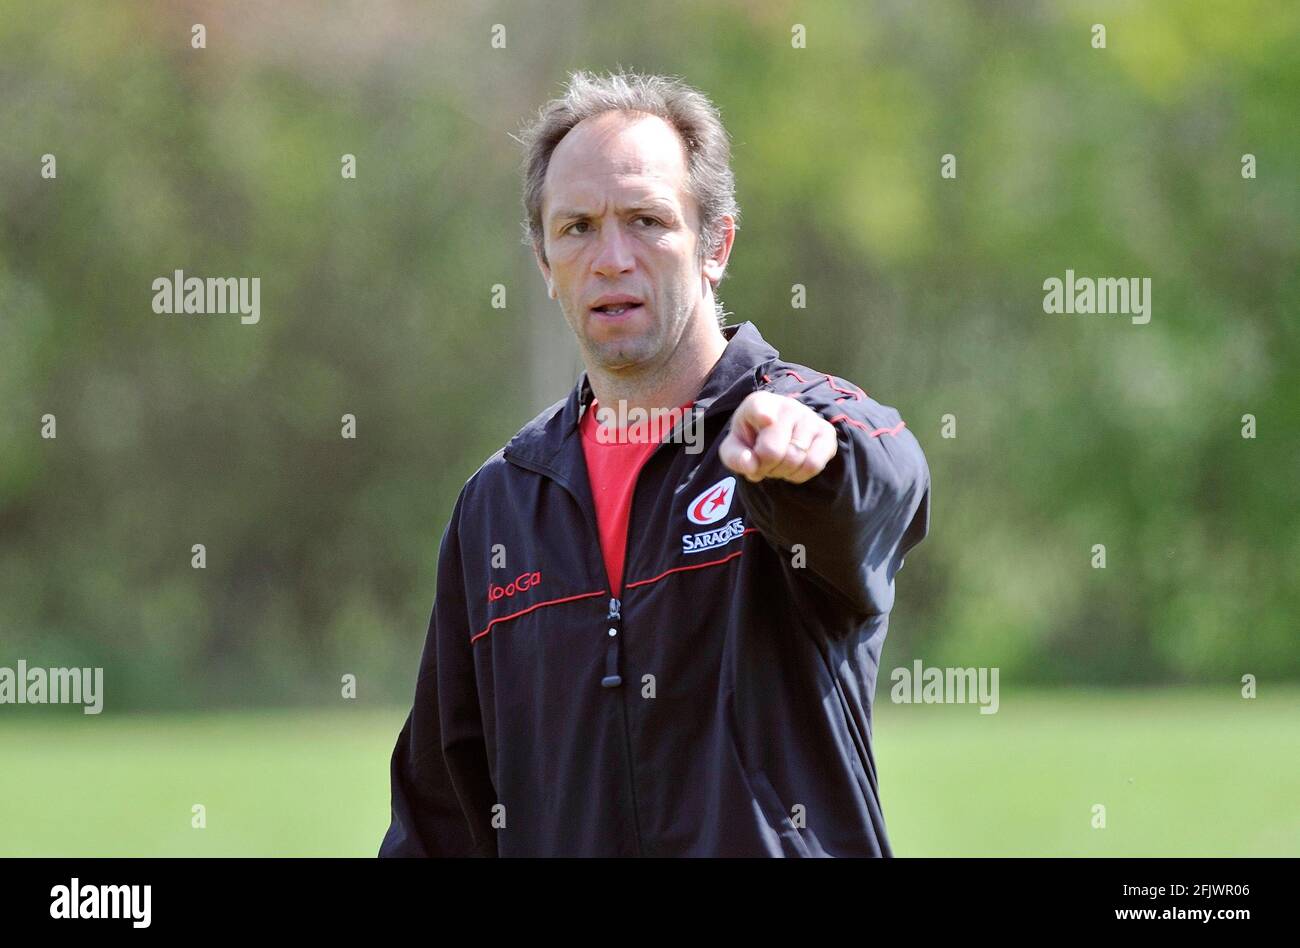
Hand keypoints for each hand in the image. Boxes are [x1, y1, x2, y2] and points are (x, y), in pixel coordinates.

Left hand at [719, 391, 837, 483]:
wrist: (777, 435)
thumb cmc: (752, 440)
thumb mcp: (734, 448)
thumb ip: (735, 457)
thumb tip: (751, 465)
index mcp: (759, 403)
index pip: (761, 409)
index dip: (763, 415)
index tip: (767, 420)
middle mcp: (787, 405)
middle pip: (773, 452)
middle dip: (764, 467)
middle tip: (762, 464)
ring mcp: (810, 417)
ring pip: (795, 459)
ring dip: (781, 472)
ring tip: (777, 464)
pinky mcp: (827, 433)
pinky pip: (813, 464)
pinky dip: (799, 475)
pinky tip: (793, 468)